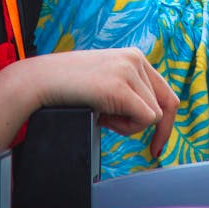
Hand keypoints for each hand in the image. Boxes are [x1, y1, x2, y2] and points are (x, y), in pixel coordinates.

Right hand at [0, 48, 178, 158]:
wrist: (40, 81)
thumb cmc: (69, 88)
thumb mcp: (106, 83)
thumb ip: (128, 92)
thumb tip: (148, 118)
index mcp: (134, 57)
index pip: (165, 91)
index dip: (167, 121)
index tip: (158, 144)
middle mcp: (135, 59)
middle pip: (166, 105)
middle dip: (155, 130)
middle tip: (151, 150)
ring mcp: (129, 71)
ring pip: (153, 115)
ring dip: (130, 126)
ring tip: (104, 117)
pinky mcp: (120, 87)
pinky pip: (145, 119)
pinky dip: (128, 128)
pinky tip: (104, 119)